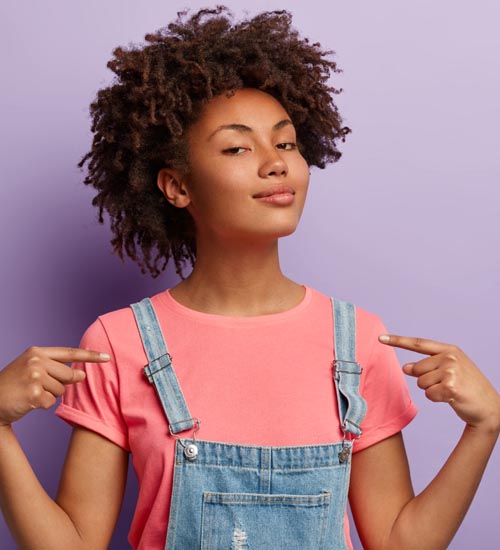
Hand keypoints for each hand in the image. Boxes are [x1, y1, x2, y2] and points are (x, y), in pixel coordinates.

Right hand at [0, 347, 109, 426]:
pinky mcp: (34, 393)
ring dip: (48, 396)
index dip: (90, 356)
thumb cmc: (14, 386)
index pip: (70, 352)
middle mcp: (36, 361)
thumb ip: (57, 369)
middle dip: (60, 384)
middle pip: (69, 375)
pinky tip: (27, 402)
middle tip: (37, 387)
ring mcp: (35, 376)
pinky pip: (51, 403)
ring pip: (61, 391)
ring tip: (30, 393)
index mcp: (37, 352)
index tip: (107, 357)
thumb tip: (82, 375)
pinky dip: (41, 406)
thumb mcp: (33, 370)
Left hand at [379, 335, 499, 433]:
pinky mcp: (450, 386)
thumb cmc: (467, 388)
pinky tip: (451, 398)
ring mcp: (450, 370)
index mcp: (449, 349)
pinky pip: (428, 394)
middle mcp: (450, 356)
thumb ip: (427, 366)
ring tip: (450, 391)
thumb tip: (405, 367)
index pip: (418, 343)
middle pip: (416, 369)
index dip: (397, 340)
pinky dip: (436, 399)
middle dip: (425, 380)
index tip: (380, 338)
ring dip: (432, 390)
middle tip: (446, 384)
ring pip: (421, 383)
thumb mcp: (448, 371)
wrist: (490, 407)